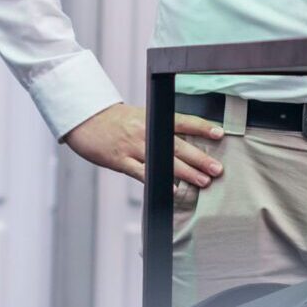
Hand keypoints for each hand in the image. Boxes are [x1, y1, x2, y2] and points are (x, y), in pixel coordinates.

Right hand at [60, 104, 224, 186]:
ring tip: (203, 181)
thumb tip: (186, 140)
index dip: (202, 127)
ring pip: (164, 162)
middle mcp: (146, 132)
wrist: (86, 120)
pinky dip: (159, 182)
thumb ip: (161, 127)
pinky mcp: (121, 161)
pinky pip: (143, 174)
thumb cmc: (115, 120)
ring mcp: (133, 147)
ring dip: (185, 173)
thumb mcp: (141, 116)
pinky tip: (173, 191)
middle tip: (217, 169)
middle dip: (200, 158)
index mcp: (153, 118)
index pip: (183, 122)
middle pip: (178, 146)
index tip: (220, 134)